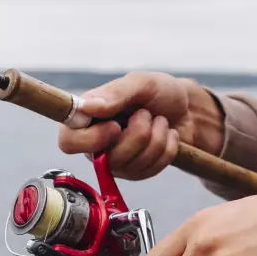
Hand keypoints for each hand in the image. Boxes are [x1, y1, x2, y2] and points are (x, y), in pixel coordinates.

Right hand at [57, 71, 223, 180]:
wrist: (188, 108)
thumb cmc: (159, 92)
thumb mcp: (140, 83)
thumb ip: (115, 93)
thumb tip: (88, 107)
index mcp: (87, 118)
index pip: (68, 142)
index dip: (91, 139)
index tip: (115, 126)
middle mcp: (96, 143)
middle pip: (108, 158)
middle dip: (137, 135)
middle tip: (146, 114)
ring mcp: (117, 161)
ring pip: (133, 164)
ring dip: (156, 137)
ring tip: (159, 120)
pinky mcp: (137, 172)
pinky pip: (151, 169)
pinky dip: (166, 148)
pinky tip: (166, 134)